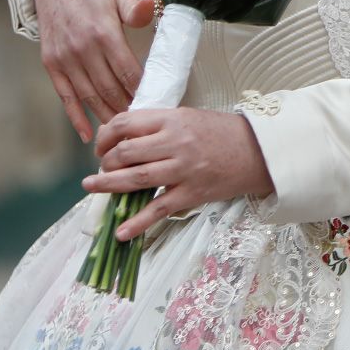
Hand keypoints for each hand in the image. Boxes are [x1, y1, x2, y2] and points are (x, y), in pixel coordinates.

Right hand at [34, 0, 157, 139]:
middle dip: (128, 108)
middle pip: (110, 89)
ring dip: (107, 116)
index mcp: (103, 31)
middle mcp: (82, 48)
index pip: (127, 72)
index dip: (141, 91)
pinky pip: (65, 96)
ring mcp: (64, 58)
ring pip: (89, 97)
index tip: (155, 105)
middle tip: (143, 123)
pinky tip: (88, 135)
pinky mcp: (51, 63)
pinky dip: (76, 118)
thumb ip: (135, 8)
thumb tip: (150, 6)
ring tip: (124, 132)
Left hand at [86, 107, 274, 240]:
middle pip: (125, 152)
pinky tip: (121, 232)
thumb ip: (157, 125)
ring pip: (135, 179)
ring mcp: (183, 170)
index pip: (125, 124)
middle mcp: (175, 142)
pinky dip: (137, 223)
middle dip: (105, 163)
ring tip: (92, 188)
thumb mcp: (187, 116)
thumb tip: (123, 138)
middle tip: (101, 169)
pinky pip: (158, 210)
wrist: (257, 151)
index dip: (105, 136)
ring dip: (108, 186)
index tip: (101, 146)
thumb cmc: (221, 132)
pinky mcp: (191, 194)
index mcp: (172, 119)